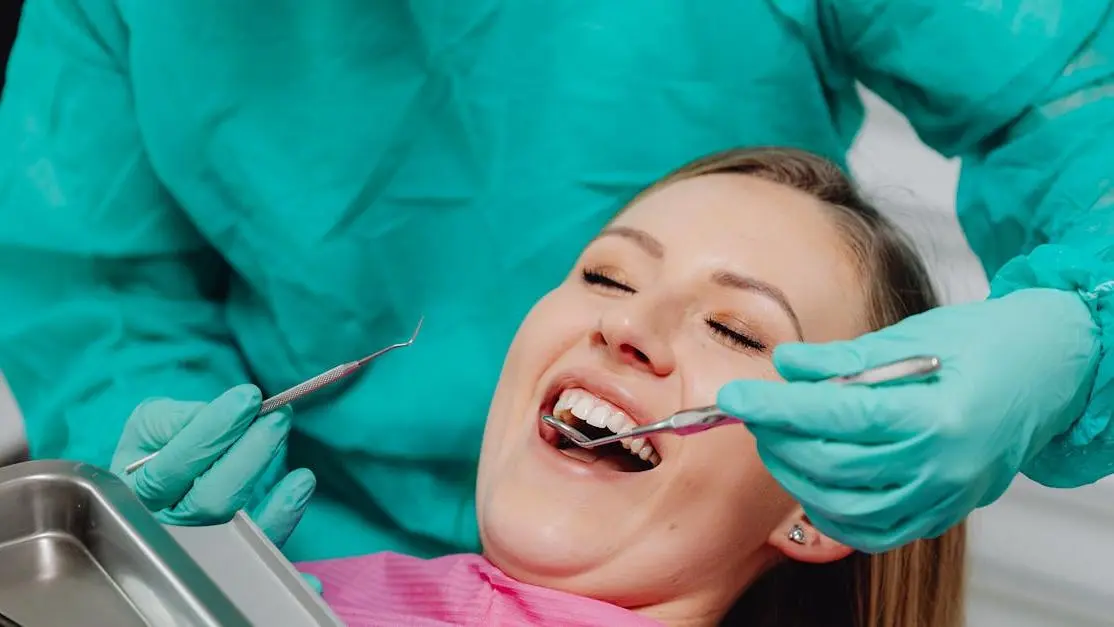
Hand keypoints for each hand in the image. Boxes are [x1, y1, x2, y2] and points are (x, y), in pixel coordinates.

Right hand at [111, 384, 315, 547]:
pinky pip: (262, 543)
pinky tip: (302, 481)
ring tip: (282, 430)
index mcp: (136, 492)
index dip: (213, 430)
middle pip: (210, 499)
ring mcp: (203, 546)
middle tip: (276, 414)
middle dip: (249, 452)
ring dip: (266, 474)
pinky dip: (284, 514)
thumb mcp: (149, 425)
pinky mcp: (237, 552)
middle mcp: (167, 526)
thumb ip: (172, 418)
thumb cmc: (156, 449)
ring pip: (237, 521)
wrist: (160, 483)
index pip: (173, 465)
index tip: (249, 397)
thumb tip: (215, 415)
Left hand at [717, 288, 1098, 551]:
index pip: (835, 418)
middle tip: (754, 413)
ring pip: (845, 507)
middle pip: (832, 465)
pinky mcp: (941, 515)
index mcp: (936, 415)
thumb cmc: (984, 344)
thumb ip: (843, 360)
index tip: (734, 397)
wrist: (1046, 371)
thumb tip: (784, 366)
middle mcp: (941, 466)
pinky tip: (812, 481)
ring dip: (796, 476)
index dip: (777, 408)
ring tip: (778, 441)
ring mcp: (943, 498)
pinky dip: (831, 513)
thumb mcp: (912, 337)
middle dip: (779, 439)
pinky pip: (873, 532)